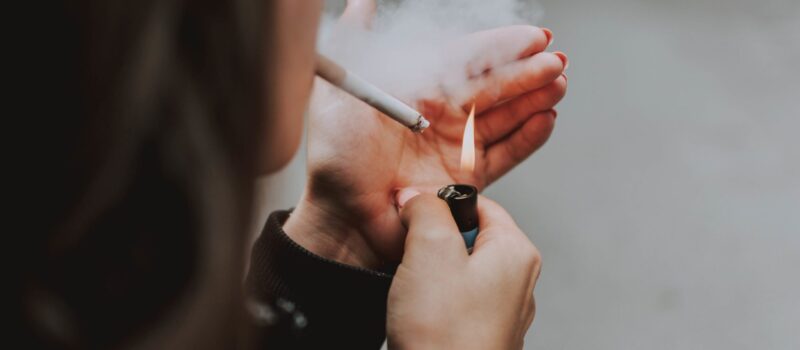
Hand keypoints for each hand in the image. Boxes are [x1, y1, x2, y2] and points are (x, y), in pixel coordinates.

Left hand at [284, 0, 566, 266]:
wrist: (340, 216)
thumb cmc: (334, 155)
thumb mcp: (340, 90)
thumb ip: (357, 42)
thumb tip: (362, 2)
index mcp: (416, 88)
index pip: (467, 59)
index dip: (500, 47)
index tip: (532, 36)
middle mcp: (440, 115)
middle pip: (493, 87)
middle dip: (527, 72)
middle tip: (557, 61)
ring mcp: (455, 146)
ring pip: (504, 117)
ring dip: (533, 100)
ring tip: (559, 84)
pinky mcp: (466, 179)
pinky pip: (505, 155)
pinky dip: (527, 139)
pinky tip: (546, 120)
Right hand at [387, 191, 540, 348]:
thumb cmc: (445, 335)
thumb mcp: (429, 250)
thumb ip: (426, 209)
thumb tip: (418, 195)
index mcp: (516, 252)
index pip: (479, 204)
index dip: (441, 206)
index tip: (416, 218)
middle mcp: (517, 281)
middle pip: (467, 238)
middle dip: (432, 244)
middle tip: (414, 260)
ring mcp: (501, 313)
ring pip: (457, 272)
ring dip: (429, 276)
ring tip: (416, 294)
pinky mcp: (481, 335)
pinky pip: (453, 304)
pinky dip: (432, 304)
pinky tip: (419, 316)